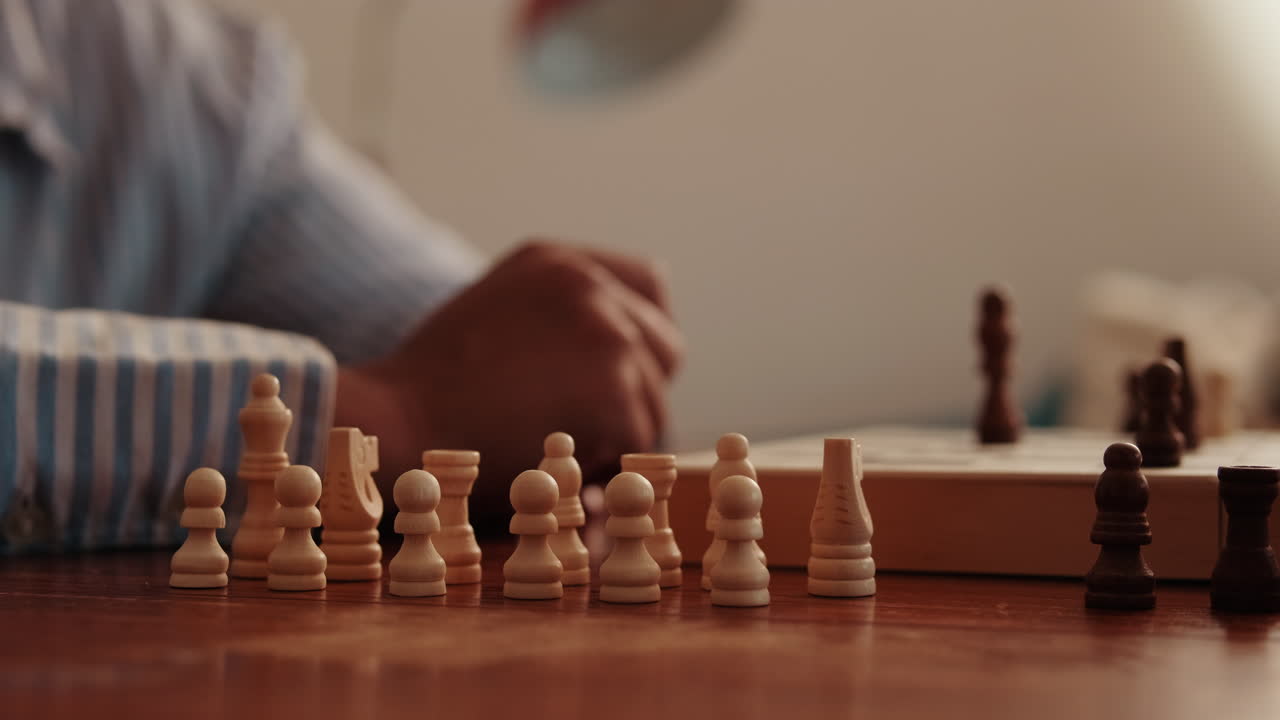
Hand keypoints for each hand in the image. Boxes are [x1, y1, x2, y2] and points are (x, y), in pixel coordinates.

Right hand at [336, 240, 683, 522]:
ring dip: (616, 436)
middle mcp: (591, 286)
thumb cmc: (431, 390)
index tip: (615, 373)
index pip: (650, 286)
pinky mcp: (616, 391)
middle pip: (665, 348)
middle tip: (584, 425)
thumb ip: (558, 315)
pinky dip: (605, 466)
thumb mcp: (496, 313)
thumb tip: (625, 349)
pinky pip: (637, 443)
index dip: (641, 335)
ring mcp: (609, 335)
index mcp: (560, 263)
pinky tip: (553, 462)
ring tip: (552, 445)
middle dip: (636, 391)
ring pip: (653, 403)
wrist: (393, 424)